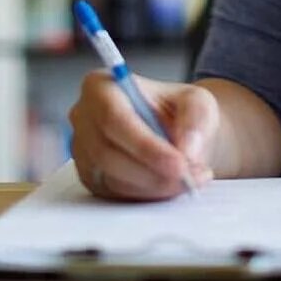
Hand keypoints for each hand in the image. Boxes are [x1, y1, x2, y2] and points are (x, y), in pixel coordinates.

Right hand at [68, 70, 217, 199]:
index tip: (178, 163)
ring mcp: (84, 150)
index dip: (145, 145)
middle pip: (109, 153)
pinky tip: (172, 185)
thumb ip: (195, 119)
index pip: (114, 118)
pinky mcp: (92, 178)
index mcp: (101, 86)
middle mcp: (84, 117)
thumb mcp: (197, 101)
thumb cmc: (177, 109)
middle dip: (153, 171)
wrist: (176, 131)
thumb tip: (187, 148)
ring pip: (113, 178)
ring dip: (155, 185)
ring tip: (190, 179)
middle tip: (190, 177)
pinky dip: (148, 194)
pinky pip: (117, 194)